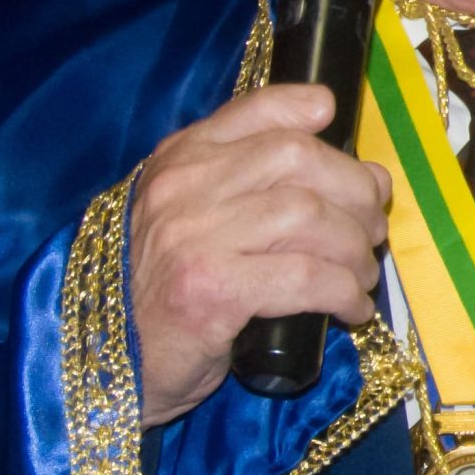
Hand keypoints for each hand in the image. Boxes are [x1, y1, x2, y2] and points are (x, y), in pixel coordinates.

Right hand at [125, 85, 390, 425]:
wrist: (102, 367)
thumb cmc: (160, 296)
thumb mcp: (186, 224)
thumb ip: (241, 187)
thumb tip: (347, 167)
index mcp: (176, 163)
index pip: (252, 112)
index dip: (302, 107)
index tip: (336, 119)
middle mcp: (180, 190)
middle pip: (298, 159)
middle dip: (354, 190)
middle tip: (372, 226)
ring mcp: (192, 239)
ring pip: (308, 216)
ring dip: (355, 248)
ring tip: (362, 274)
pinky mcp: (209, 292)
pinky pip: (304, 277)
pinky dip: (343, 291)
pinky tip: (351, 309)